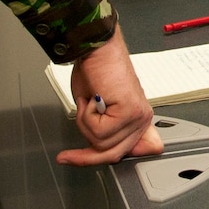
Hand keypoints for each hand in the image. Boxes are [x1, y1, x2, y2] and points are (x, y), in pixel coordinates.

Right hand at [56, 30, 161, 165]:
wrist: (95, 49)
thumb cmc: (95, 72)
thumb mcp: (97, 110)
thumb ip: (104, 132)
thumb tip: (103, 154)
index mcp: (137, 120)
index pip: (127, 152)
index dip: (101, 159)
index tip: (80, 160)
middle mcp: (142, 119)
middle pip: (113, 154)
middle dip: (86, 156)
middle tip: (66, 156)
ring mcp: (138, 116)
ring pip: (102, 144)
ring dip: (85, 124)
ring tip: (88, 102)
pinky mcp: (129, 111)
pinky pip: (99, 131)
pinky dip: (86, 116)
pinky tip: (92, 98)